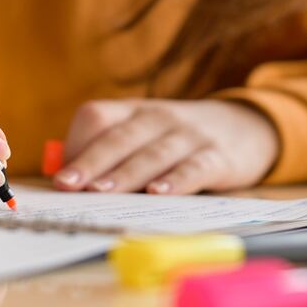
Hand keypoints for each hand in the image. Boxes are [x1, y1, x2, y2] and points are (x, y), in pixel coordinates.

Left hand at [52, 99, 278, 193]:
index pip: (96, 116)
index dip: (77, 145)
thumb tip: (69, 185)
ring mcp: (188, 135)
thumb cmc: (177, 140)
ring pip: (152, 154)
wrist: (246, 127)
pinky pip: (194, 167)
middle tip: (68, 185)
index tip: (60, 178)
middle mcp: (157, 118)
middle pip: (119, 138)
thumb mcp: (144, 135)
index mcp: (132, 111)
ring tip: (101, 191)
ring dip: (125, 174)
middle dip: (90, 162)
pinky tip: (159, 194)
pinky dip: (176, 181)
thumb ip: (111, 154)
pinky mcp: (217, 156)